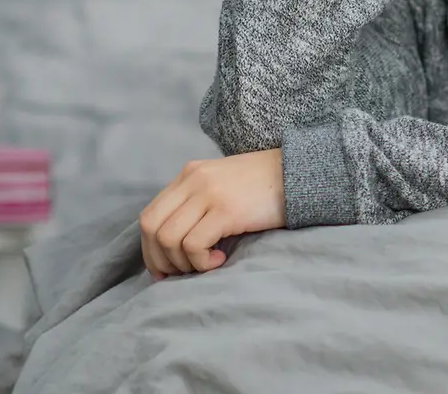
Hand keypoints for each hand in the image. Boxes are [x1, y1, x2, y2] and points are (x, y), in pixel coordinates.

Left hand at [139, 149, 285, 279]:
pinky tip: (221, 259)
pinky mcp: (225, 210)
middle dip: (160, 260)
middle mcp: (192, 180)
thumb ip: (196, 202)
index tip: (164, 269)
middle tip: (180, 275)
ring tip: (206, 264)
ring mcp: (208, 194)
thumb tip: (174, 243)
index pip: (149, 215)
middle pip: (152, 227)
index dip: (150, 249)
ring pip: (169, 238)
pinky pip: (194, 245)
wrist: (298, 173)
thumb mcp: (221, 185)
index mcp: (189, 174)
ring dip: (183, 263)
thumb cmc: (263, 186)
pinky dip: (202, 261)